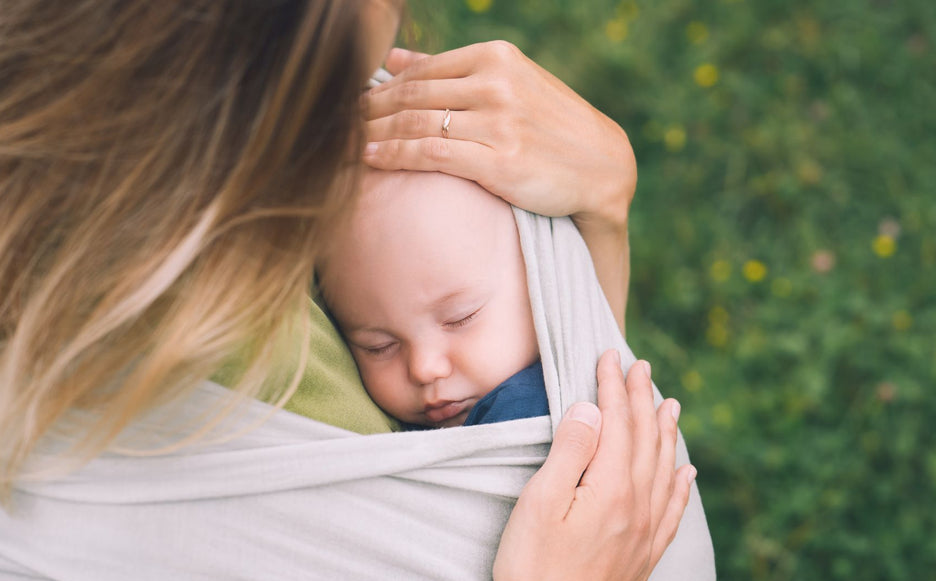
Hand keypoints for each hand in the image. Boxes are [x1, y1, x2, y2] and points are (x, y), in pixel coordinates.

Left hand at [363, 42, 635, 328]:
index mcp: (495, 57)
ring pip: (415, 123)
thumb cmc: (551, 128)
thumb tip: (394, 59)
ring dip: (372, 134)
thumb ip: (451, 71)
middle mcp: (496, 83)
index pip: (419, 72)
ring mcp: (499, 121)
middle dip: (367, 113)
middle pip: (411, 96)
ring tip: (341, 145)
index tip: (348, 105)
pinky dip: (394, 155)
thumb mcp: (509, 85)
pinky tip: (369, 160)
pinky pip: (431, 154)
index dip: (377, 90)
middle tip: (333, 126)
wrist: (602, 167)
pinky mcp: (500, 159)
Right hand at [491, 350, 693, 580]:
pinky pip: (674, 512)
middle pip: (647, 440)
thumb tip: (591, 408)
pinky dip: (682, 486)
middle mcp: (639, 508)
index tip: (609, 356)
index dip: (614, 386)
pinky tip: (687, 474)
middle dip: (643, 399)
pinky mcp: (643, 561)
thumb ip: (570, 451)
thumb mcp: (540, 502)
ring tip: (671, 406)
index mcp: (613, 488)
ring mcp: (646, 536)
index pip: (618, 422)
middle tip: (642, 367)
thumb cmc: (533, 572)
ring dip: (667, 434)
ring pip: (666, 471)